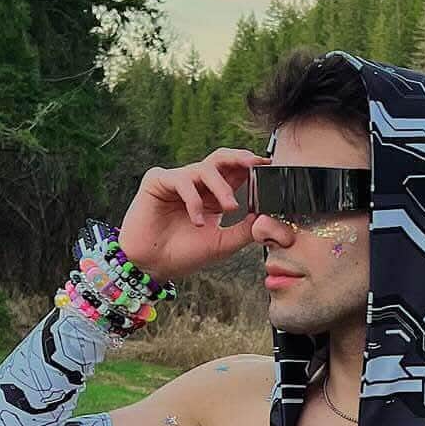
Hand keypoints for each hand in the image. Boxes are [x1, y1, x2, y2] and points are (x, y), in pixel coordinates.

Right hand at [115, 147, 270, 282]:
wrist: (153, 267)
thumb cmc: (184, 255)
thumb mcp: (224, 243)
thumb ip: (246, 228)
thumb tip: (269, 214)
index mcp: (213, 196)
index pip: (235, 173)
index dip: (253, 168)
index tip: (271, 167)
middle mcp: (196, 185)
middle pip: (221, 158)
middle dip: (240, 157)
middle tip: (257, 164)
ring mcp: (177, 181)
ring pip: (205, 168)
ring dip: (222, 187)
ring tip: (231, 207)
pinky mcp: (158, 181)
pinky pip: (182, 180)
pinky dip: (194, 199)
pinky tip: (198, 220)